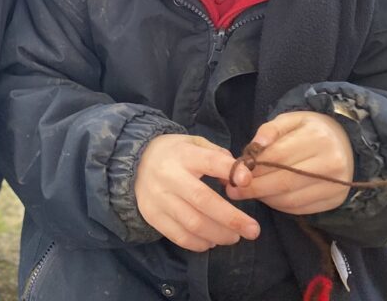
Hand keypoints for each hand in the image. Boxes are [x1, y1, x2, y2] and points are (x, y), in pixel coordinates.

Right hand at [135, 134, 260, 251]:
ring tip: (234, 237)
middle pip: (203, 200)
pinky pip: (179, 236)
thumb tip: (239, 180)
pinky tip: (211, 241)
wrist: (134, 161)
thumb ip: (218, 156)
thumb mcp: (194, 143)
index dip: (230, 171)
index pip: (209, 161)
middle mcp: (169, 176)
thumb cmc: (174, 153)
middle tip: (253, 230)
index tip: (248, 180)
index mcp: (183, 154)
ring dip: (219, 234)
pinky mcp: (152, 215)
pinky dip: (199, 243)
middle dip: (231, 218)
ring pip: (193, 223)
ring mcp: (159, 198)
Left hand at [226, 111, 353, 214]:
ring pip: (291, 199)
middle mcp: (331, 162)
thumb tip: (254, 147)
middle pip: (284, 181)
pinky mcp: (336, 200)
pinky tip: (269, 198)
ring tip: (250, 193)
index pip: (278, 157)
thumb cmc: (309, 130)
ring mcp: (336, 184)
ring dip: (265, 199)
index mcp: (317, 137)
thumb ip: (269, 130)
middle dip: (255, 188)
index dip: (253, 168)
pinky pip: (301, 209)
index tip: (233, 175)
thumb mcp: (290, 120)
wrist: (345, 142)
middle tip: (234, 191)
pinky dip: (280, 206)